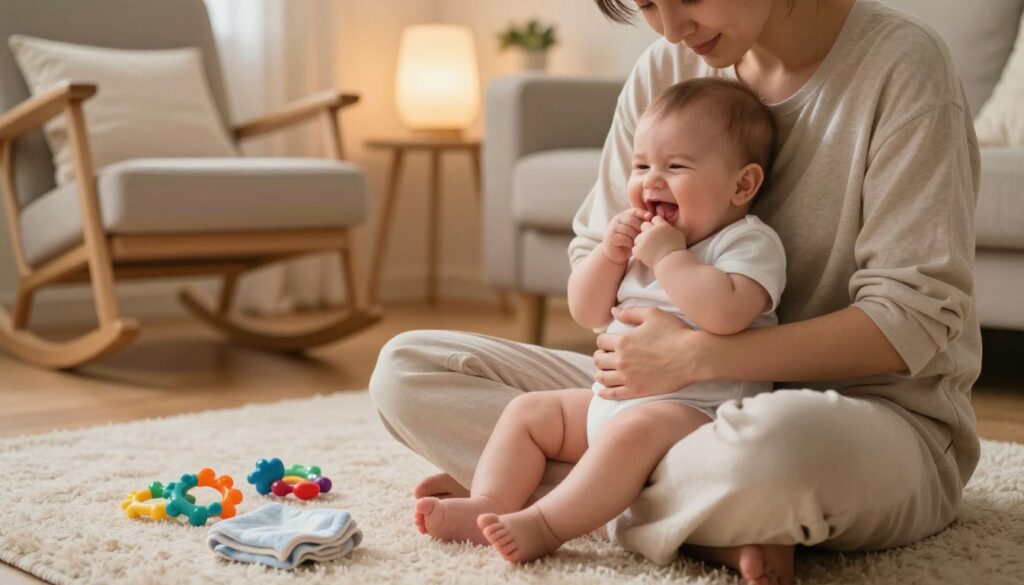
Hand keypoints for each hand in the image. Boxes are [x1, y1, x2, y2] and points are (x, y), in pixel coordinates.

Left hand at [593, 306, 709, 399]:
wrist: (693, 356)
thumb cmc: (675, 333)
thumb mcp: (653, 314)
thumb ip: (631, 312)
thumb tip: (613, 311)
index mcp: (623, 341)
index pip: (601, 341)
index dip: (604, 340)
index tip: (609, 342)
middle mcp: (622, 360)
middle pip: (599, 360)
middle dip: (600, 356)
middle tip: (605, 356)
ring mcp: (628, 377)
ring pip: (603, 377)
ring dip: (600, 373)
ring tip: (604, 371)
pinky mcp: (637, 390)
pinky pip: (614, 394)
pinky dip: (604, 392)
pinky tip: (602, 391)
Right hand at [602, 208, 652, 264]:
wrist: (617, 254)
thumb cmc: (630, 241)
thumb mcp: (636, 230)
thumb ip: (642, 222)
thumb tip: (650, 215)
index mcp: (623, 215)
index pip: (635, 211)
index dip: (643, 215)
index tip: (649, 222)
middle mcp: (616, 219)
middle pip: (632, 220)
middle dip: (640, 229)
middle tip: (643, 237)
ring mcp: (612, 228)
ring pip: (628, 230)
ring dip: (635, 238)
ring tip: (638, 243)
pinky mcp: (610, 238)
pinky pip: (624, 239)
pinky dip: (630, 244)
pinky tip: (632, 247)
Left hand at [632, 216, 687, 268]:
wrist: (671, 262)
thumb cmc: (677, 250)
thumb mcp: (678, 235)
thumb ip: (670, 228)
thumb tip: (665, 226)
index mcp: (661, 225)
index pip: (654, 219)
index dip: (656, 225)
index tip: (658, 232)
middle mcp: (651, 230)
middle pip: (644, 225)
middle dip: (647, 231)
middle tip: (651, 241)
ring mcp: (643, 239)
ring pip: (638, 237)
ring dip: (641, 242)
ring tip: (649, 250)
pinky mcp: (638, 249)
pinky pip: (635, 248)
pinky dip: (639, 252)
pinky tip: (646, 255)